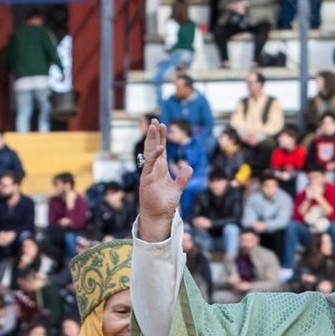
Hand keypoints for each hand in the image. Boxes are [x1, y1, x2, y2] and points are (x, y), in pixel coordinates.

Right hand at [136, 119, 190, 241]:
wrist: (159, 215)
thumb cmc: (165, 203)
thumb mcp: (178, 188)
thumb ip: (183, 178)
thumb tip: (188, 167)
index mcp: (160, 169)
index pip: (160, 149)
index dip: (161, 137)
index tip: (163, 125)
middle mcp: (153, 169)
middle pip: (153, 147)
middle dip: (154, 134)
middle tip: (155, 120)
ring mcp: (149, 173)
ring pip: (149, 152)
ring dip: (151, 139)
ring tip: (153, 127)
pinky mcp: (147, 180)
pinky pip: (149, 165)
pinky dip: (154, 156)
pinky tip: (160, 147)